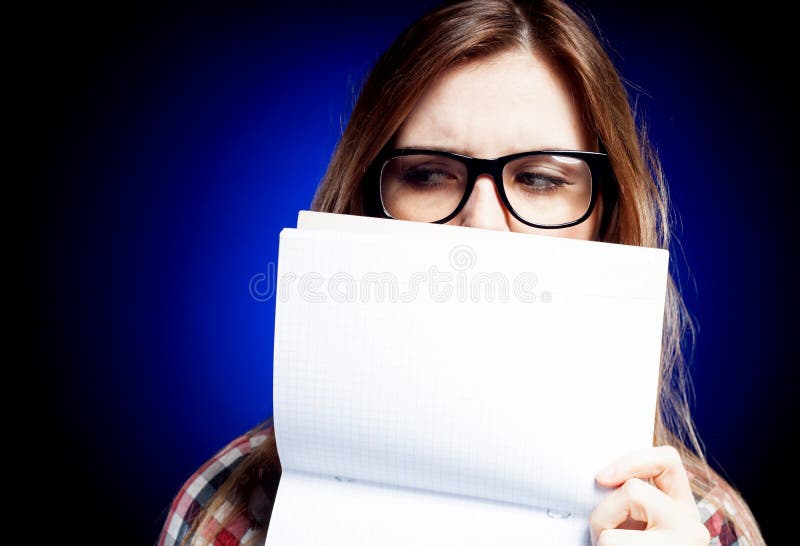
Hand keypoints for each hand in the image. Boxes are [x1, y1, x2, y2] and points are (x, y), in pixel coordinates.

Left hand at [589, 445, 710, 545]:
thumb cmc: (625, 543)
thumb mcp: (631, 519)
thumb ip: (628, 496)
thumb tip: (600, 473)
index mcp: (683, 507)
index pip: (668, 459)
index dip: (631, 461)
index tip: (601, 477)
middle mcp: (691, 525)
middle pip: (633, 489)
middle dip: (603, 512)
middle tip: (602, 535)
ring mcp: (680, 543)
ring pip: (616, 524)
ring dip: (600, 534)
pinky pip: (610, 541)